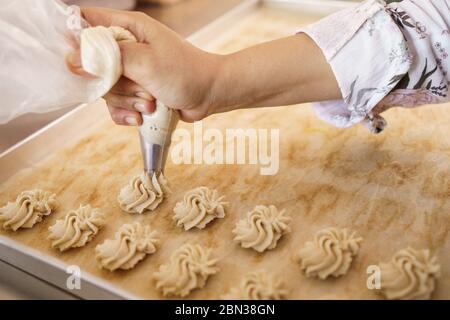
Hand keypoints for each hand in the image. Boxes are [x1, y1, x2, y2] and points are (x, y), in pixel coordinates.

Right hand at [67, 8, 220, 124]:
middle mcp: (127, 47)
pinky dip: (127, 113)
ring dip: (127, 101)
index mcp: (128, 27)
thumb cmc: (184, 72)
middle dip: (113, 84)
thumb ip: (108, 57)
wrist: (210, 94)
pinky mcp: (136, 91)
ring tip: (151, 101)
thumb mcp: (145, 61)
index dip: (76, 40)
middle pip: (93, 64)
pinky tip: (142, 116)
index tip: (82, 63)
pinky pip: (117, 105)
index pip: (87, 22)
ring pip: (106, 89)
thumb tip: (73, 59)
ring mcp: (131, 70)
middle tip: (140, 87)